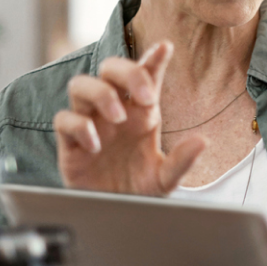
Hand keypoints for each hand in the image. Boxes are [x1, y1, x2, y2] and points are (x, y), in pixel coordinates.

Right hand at [53, 41, 205, 195]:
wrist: (112, 217)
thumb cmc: (137, 191)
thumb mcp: (165, 179)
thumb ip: (182, 161)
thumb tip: (202, 142)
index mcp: (141, 112)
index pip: (146, 76)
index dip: (153, 59)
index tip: (165, 48)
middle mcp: (114, 111)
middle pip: (110, 68)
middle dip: (127, 71)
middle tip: (144, 96)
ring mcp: (90, 123)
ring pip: (81, 85)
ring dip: (100, 94)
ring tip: (118, 118)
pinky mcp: (69, 142)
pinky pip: (64, 120)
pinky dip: (79, 127)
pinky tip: (95, 145)